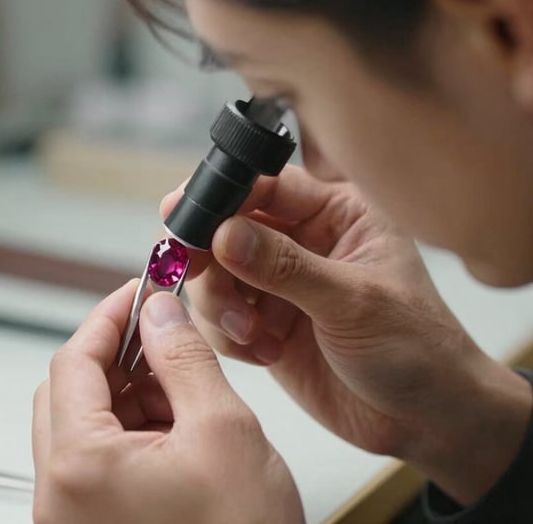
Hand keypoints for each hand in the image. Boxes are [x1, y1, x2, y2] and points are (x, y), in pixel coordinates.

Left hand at [32, 282, 304, 523]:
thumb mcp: (224, 432)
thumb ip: (185, 359)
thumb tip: (162, 314)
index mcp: (80, 466)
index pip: (72, 360)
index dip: (109, 315)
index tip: (139, 290)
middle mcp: (61, 495)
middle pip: (70, 391)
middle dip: (120, 355)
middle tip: (164, 335)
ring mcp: (74, 515)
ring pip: (86, 424)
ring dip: (130, 394)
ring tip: (183, 390)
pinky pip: (99, 459)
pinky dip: (134, 432)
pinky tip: (178, 428)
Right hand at [161, 165, 531, 504]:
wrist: (423, 420)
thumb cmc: (416, 349)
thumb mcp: (354, 302)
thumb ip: (286, 267)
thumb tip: (224, 234)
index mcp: (337, 215)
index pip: (268, 186)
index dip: (222, 195)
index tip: (183, 215)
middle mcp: (303, 242)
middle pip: (227, 228)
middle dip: (212, 259)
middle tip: (207, 284)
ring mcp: (279, 285)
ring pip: (216, 274)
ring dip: (221, 305)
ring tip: (252, 335)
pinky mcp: (264, 324)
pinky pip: (219, 317)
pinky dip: (228, 336)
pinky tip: (264, 353)